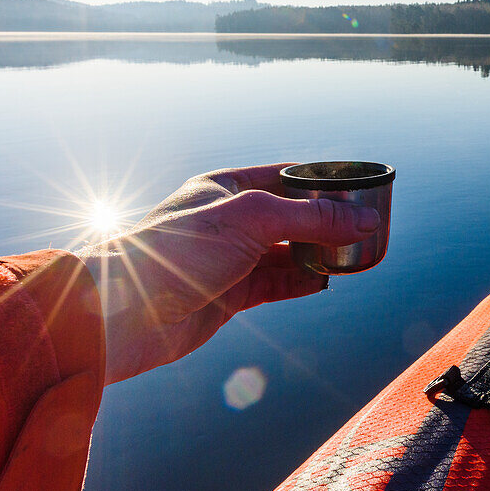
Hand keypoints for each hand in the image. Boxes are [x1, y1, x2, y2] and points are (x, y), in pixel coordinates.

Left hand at [76, 164, 378, 383]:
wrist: (124, 315)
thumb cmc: (175, 252)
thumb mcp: (252, 220)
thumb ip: (312, 218)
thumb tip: (364, 219)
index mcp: (225, 186)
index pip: (287, 175)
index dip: (324, 181)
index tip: (360, 188)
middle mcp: (229, 220)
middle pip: (292, 216)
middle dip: (328, 222)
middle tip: (365, 227)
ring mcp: (230, 259)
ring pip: (288, 252)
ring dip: (319, 254)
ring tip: (353, 256)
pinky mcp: (230, 295)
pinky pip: (278, 284)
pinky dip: (303, 282)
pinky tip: (326, 281)